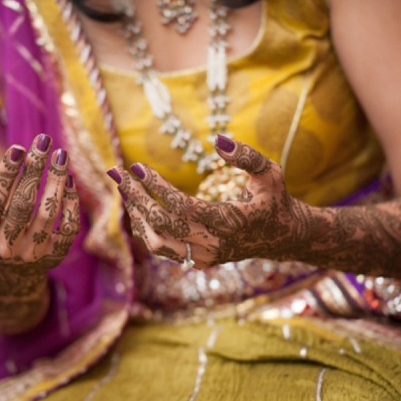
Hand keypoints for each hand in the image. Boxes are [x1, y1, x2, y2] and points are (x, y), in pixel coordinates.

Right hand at [0, 134, 79, 277]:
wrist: (9, 270)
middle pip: (23, 204)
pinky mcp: (55, 256)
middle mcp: (7, 246)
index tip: (18, 148)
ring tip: (61, 155)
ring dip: (56, 182)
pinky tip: (69, 181)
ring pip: (48, 215)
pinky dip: (71, 204)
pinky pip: (68, 228)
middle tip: (44, 141)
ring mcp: (33, 252)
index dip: (6, 173)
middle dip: (34, 170)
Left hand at [108, 135, 308, 268]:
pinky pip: (163, 249)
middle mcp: (214, 244)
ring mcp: (204, 256)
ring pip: (157, 242)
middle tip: (118, 173)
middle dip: (136, 197)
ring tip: (126, 190)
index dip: (156, 187)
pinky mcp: (199, 261)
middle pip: (162, 224)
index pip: (181, 207)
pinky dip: (146, 229)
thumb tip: (217, 139)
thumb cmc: (274, 199)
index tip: (137, 167)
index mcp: (229, 222)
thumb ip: (247, 156)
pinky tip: (139, 206)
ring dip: (137, 215)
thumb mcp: (270, 172)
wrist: (282, 236)